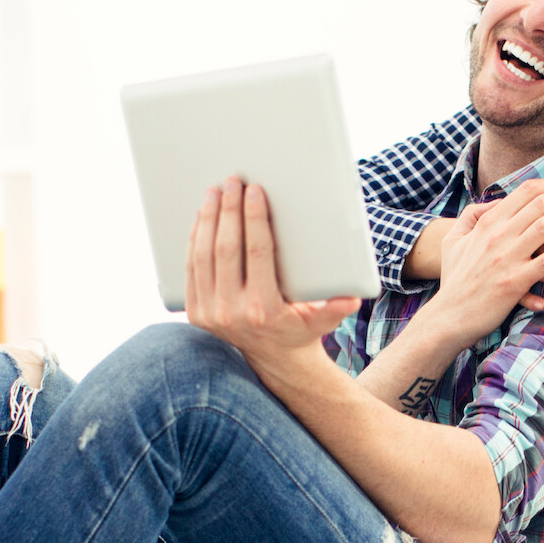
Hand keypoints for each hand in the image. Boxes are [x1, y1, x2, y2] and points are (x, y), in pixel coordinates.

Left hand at [185, 177, 359, 369]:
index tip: (254, 191)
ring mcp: (209, 313)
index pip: (257, 252)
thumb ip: (337, 307)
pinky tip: (203, 218)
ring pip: (203, 255)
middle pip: (226, 248)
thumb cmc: (301, 329)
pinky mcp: (195, 313)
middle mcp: (232, 312)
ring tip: (214, 194)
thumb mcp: (323, 320)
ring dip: (208, 219)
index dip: (254, 217)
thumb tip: (352, 298)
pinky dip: (194, 239)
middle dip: (228, 210)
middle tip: (232, 183)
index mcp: (264, 309)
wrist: (274, 359)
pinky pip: (190, 268)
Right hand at [418, 179, 543, 348]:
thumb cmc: (454, 280)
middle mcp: (497, 235)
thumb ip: (471, 217)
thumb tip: (492, 204)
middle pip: (541, 205)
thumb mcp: (452, 241)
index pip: (527, 191)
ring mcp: (505, 258)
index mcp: (487, 222)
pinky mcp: (513, 283)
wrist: (447, 318)